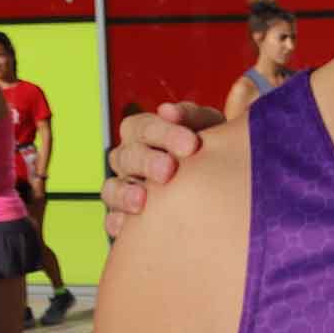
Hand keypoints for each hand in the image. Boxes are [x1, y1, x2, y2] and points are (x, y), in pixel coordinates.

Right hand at [103, 102, 223, 239]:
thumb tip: (189, 104)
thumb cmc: (214, 154)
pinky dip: (118, 223)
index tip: (191, 144)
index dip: (164, 133)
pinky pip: (112, 220)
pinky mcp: (124, 219)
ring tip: (142, 201)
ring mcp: (125, 188)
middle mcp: (131, 159)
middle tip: (169, 170)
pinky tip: (129, 228)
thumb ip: (199, 117)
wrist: (221, 192)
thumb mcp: (214, 130)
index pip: (143, 127)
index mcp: (147, 133)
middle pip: (127, 156)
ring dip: (125, 193)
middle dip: (147, 162)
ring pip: (112, 187)